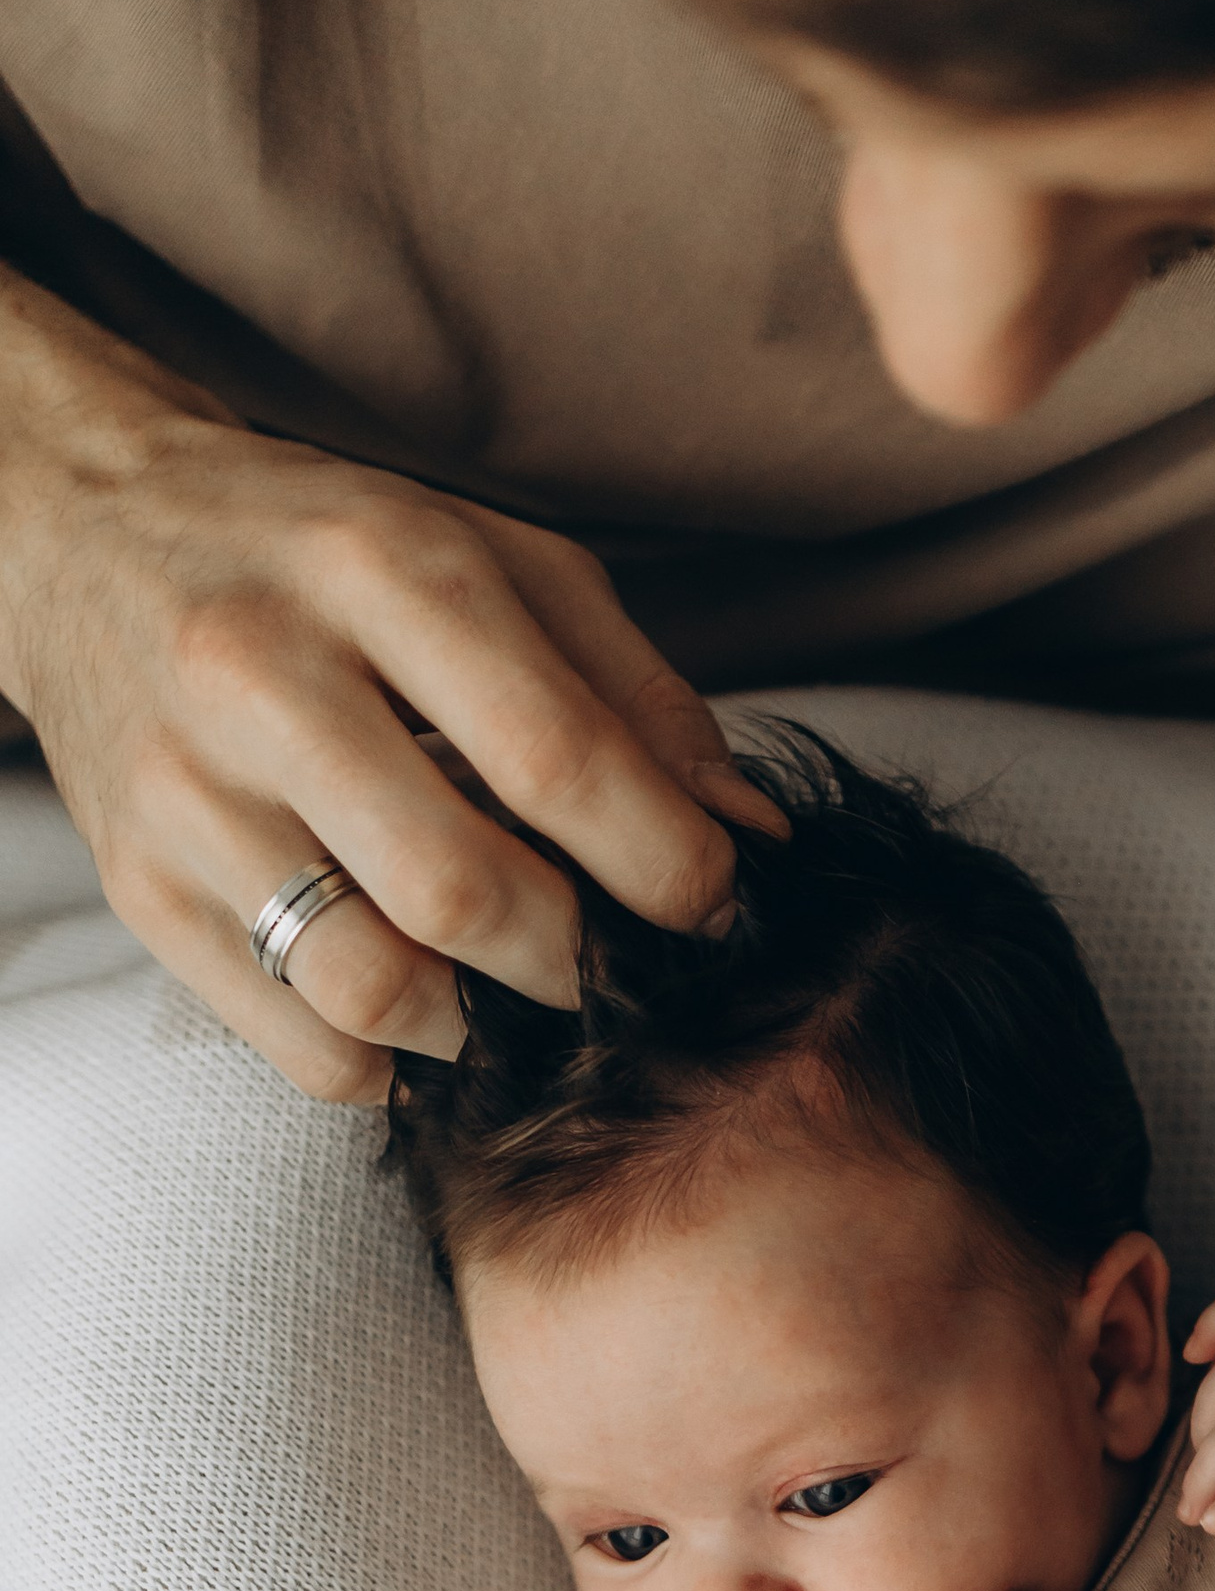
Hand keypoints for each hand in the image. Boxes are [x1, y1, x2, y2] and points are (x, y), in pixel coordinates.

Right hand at [0, 270, 785, 1101]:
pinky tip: (418, 1011)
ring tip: (508, 988)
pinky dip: (388, 1061)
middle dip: (574, 961)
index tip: (709, 903)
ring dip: (480, 1026)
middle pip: (463, 892)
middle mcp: (263, 672)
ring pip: (372, 986)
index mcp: (381, 568)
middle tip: (607, 962)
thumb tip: (749, 837)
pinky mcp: (137, 886)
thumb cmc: (333, 553)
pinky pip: (297, 1041)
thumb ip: (638, 694)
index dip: (664, 863)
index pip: (555, 758)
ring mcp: (186, 791)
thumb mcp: (500, 562)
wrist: (90, 528)